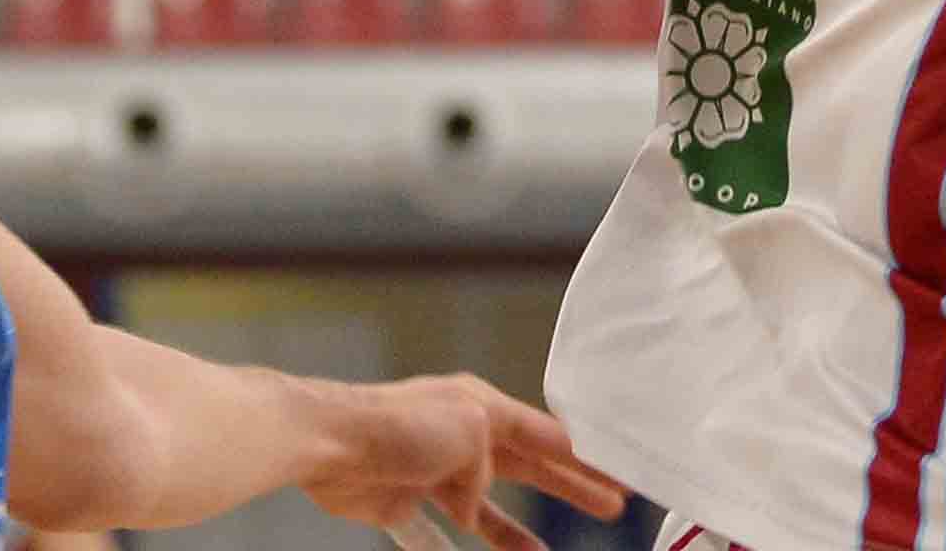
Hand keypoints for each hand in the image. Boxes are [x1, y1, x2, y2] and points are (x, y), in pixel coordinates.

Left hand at [301, 372, 627, 550]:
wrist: (330, 443)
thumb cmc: (396, 422)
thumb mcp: (468, 430)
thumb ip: (487, 470)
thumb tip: (476, 506)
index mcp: (482, 408)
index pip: (544, 433)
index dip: (582, 454)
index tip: (614, 471)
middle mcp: (462, 437)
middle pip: (526, 467)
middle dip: (568, 487)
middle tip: (608, 506)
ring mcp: (434, 470)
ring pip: (487, 506)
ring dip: (516, 531)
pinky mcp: (404, 499)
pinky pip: (440, 532)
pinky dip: (458, 548)